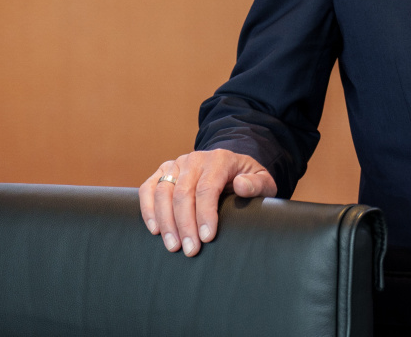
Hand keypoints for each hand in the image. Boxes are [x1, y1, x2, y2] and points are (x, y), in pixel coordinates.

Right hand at [138, 149, 276, 256]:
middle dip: (185, 224)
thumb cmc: (247, 177)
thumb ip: (256, 183)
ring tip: (173, 246)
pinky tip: (155, 230)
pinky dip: (148, 209)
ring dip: (166, 221)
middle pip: (183, 192)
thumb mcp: (262, 180)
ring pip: (163, 192)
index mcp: (220, 159)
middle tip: (190, 249)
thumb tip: (242, 185)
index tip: (207, 237)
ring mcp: (176, 164)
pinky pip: (148, 188)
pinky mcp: (162, 172)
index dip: (205, 214)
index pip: (207, 187)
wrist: (231, 166)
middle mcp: (195, 159)